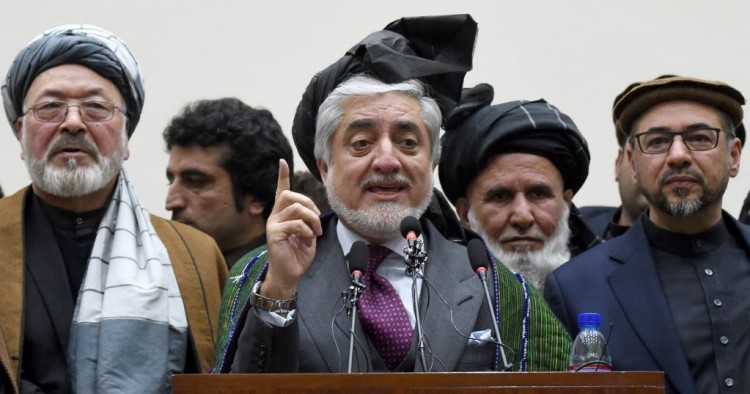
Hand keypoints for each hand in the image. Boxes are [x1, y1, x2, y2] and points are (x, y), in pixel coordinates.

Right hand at [262, 159, 322, 299]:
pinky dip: (307, 231)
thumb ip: (308, 219)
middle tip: (317, 221)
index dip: (282, 175)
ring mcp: (273, 224)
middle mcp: (275, 216)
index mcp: (283, 214)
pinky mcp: (274, 234)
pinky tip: (307, 241)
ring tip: (315, 233)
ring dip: (312, 220)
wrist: (290, 274)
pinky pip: (296, 224)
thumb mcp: (307, 233)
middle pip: (291, 195)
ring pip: (296, 208)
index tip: (282, 161)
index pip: (281, 190)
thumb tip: (313, 212)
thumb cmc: (298, 254)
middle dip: (309, 204)